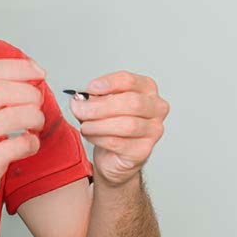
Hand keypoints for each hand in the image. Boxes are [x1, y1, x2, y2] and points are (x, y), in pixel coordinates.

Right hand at [0, 59, 45, 217]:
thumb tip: (27, 75)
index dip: (16, 67)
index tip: (37, 71)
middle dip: (28, 92)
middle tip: (38, 102)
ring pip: (12, 115)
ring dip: (34, 116)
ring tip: (36, 123)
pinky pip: (18, 145)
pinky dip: (32, 142)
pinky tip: (30, 144)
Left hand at [70, 72, 168, 186]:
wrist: (114, 156)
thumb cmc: (112, 126)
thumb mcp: (103, 105)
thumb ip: (95, 99)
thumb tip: (81, 101)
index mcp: (147, 89)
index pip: (129, 81)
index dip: (108, 83)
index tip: (90, 89)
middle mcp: (156, 108)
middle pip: (131, 102)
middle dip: (100, 106)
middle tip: (80, 109)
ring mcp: (153, 130)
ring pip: (127, 125)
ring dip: (98, 124)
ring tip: (84, 125)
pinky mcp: (143, 150)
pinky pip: (119, 142)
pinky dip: (99, 138)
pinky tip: (91, 136)